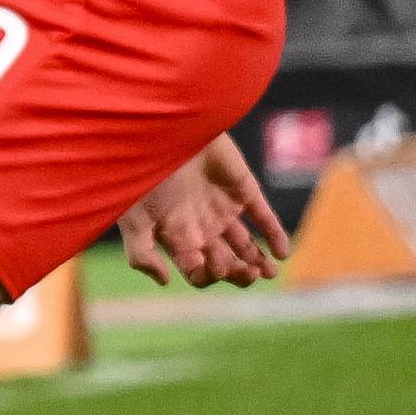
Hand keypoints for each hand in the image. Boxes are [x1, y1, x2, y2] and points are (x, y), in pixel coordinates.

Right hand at [117, 135, 290, 288]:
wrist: (162, 133)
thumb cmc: (141, 177)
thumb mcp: (132, 219)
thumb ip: (141, 254)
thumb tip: (166, 281)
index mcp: (176, 236)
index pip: (197, 270)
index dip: (209, 277)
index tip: (216, 270)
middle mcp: (200, 226)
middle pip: (225, 262)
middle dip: (238, 273)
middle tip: (249, 274)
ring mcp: (222, 207)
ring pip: (246, 244)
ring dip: (259, 262)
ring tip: (268, 273)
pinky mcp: (243, 188)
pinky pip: (264, 217)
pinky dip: (276, 235)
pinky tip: (283, 253)